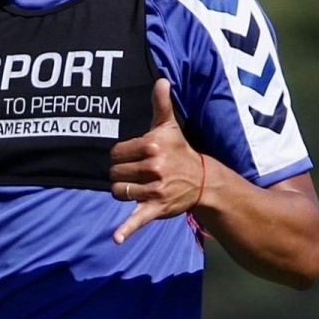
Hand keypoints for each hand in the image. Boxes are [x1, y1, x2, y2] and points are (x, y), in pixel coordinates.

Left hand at [109, 78, 203, 243]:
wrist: (203, 180)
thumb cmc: (179, 151)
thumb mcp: (170, 127)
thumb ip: (161, 104)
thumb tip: (160, 80)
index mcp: (152, 146)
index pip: (115, 152)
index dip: (121, 155)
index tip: (136, 156)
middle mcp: (153, 167)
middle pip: (115, 172)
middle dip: (123, 173)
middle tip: (140, 173)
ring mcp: (155, 190)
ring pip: (119, 191)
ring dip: (124, 190)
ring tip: (139, 187)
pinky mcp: (157, 209)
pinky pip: (138, 219)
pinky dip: (127, 230)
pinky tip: (117, 238)